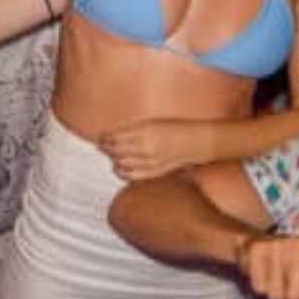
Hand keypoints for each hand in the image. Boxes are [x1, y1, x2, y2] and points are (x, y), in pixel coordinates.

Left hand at [98, 119, 214, 181]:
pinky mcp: (154, 173)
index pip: (115, 137)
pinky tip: (121, 167)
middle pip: (115, 151)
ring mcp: (150, 162)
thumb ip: (132, 128)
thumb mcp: (152, 122)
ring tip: (113, 155)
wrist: (196, 143)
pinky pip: (131, 176)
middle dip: (106, 148)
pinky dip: (122, 172)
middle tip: (103, 145)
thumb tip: (112, 133)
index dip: (105, 138)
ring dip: (114, 159)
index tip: (102, 137)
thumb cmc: (176, 128)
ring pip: (121, 164)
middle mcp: (145, 148)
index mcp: (144, 131)